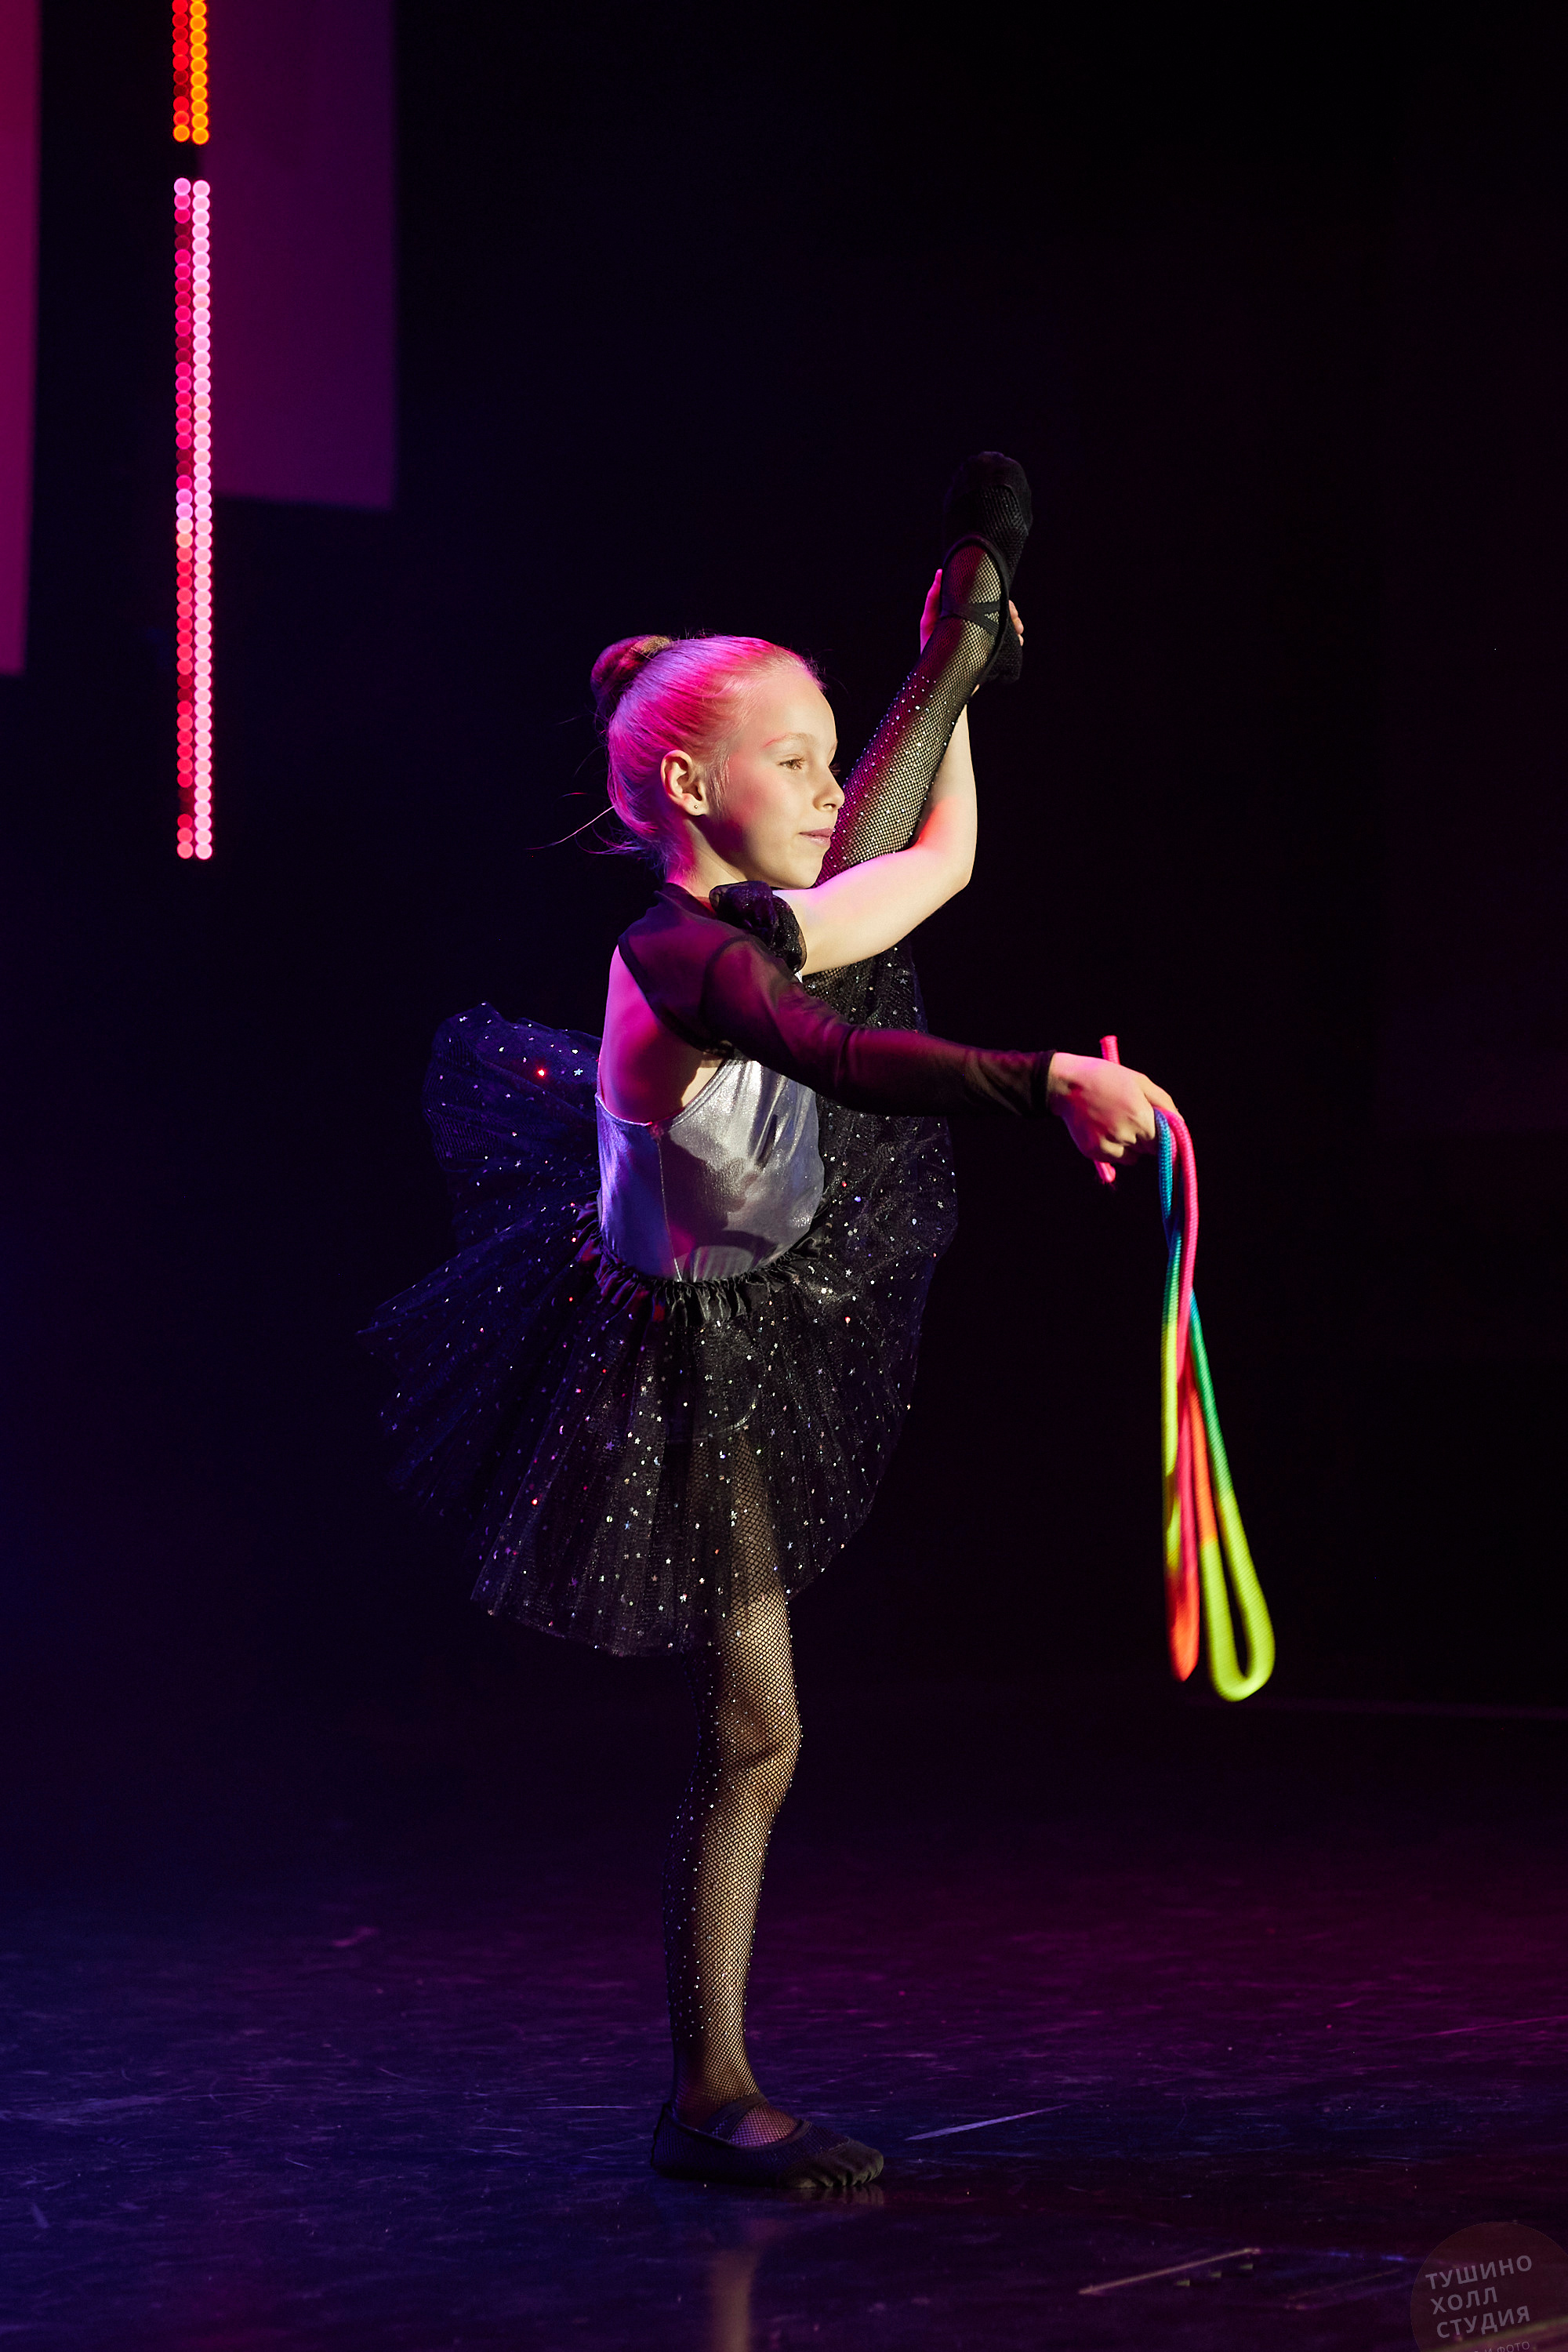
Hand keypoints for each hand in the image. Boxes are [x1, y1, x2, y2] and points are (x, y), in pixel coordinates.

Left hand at [919, 567, 1022, 654]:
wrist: (936, 679)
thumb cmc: (930, 648)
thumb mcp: (929, 621)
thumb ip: (933, 599)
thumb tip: (940, 573)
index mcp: (964, 610)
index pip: (984, 596)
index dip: (997, 594)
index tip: (1006, 600)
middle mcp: (975, 620)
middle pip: (998, 608)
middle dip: (1011, 612)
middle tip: (1017, 620)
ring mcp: (983, 634)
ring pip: (1006, 624)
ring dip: (1016, 625)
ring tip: (1019, 634)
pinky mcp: (987, 649)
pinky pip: (1006, 641)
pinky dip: (1015, 639)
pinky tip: (1019, 641)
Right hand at [1046, 1052, 1176, 1163]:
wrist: (1066, 1083)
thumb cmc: (1107, 1077)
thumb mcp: (1140, 1081)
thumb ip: (1164, 1104)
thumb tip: (1178, 1124)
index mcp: (1141, 1116)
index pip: (1164, 1141)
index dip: (1162, 1135)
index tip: (1156, 1129)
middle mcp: (1126, 1134)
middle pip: (1148, 1150)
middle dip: (1145, 1138)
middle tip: (1130, 1118)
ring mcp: (1108, 1145)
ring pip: (1132, 1158)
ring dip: (1130, 1146)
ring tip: (1115, 1123)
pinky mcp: (1093, 1153)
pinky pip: (1114, 1159)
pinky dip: (1113, 1149)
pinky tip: (1103, 1129)